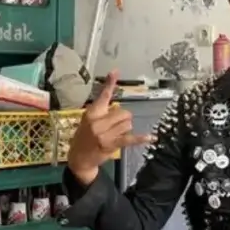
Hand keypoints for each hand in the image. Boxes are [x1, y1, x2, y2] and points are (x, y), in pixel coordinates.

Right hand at [67, 70, 154, 184]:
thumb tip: (116, 106)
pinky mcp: (111, 144)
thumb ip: (101, 111)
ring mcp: (104, 134)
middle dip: (124, 118)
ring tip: (116, 133)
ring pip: (128, 124)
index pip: (103, 96)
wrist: (78, 157)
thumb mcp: (88, 120)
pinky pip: (130, 139)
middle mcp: (98, 121)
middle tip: (116, 125)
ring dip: (126, 128)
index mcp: (92, 113)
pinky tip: (151, 137)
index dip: (110, 83)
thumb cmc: (84, 137)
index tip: (115, 71)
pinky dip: (141, 138)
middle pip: (123, 112)